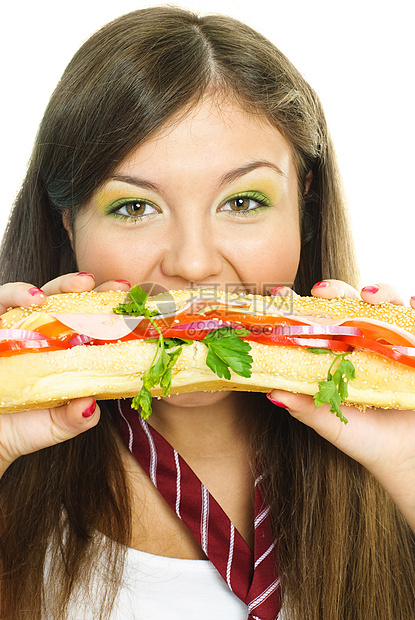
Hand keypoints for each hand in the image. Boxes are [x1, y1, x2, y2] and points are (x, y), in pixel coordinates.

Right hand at [0, 273, 130, 475]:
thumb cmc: (25, 426)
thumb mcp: (57, 424)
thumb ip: (76, 418)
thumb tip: (90, 407)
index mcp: (65, 350)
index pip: (89, 321)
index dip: (110, 308)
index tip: (131, 300)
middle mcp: (42, 334)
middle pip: (67, 300)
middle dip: (90, 288)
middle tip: (113, 286)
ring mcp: (17, 328)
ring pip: (39, 294)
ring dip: (60, 285)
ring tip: (80, 284)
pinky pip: (1, 302)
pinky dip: (16, 293)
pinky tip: (34, 298)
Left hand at [268, 280, 414, 531]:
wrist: (407, 459)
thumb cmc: (366, 439)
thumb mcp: (332, 423)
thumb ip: (307, 407)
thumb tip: (272, 393)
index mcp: (338, 354)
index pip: (316, 321)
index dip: (298, 305)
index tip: (278, 293)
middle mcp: (365, 342)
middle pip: (349, 303)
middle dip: (336, 290)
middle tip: (322, 291)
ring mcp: (394, 342)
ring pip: (387, 304)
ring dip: (380, 292)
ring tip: (369, 295)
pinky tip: (412, 303)